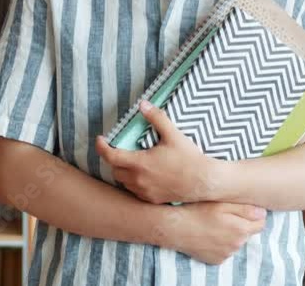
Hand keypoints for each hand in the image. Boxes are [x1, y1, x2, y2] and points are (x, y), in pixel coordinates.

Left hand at [96, 100, 219, 203]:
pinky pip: (134, 191)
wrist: (204, 181)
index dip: (101, 147)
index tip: (100, 140)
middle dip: (114, 159)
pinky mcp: (152, 199)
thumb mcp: (173, 134)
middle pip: (115, 170)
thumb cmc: (189, 158)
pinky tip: (143, 175)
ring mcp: (145, 191)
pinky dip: (133, 182)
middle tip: (119, 149)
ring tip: (131, 161)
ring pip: (123, 182)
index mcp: (140, 163)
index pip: (111, 156)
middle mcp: (139, 180)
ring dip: (123, 171)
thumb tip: (143, 104)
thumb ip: (156, 118)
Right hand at [156, 202, 267, 264]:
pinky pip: (225, 251)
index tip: (242, 209)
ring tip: (214, 225)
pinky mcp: (217, 260)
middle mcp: (237, 245)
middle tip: (224, 216)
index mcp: (241, 230)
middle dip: (241, 225)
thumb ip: (245, 209)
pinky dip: (220, 244)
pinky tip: (209, 235)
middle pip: (248, 233)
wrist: (176, 228)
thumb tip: (263, 213)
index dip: (253, 215)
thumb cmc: (198, 211)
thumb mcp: (222, 204)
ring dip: (230, 235)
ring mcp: (227, 254)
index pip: (261, 223)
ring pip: (236, 242)